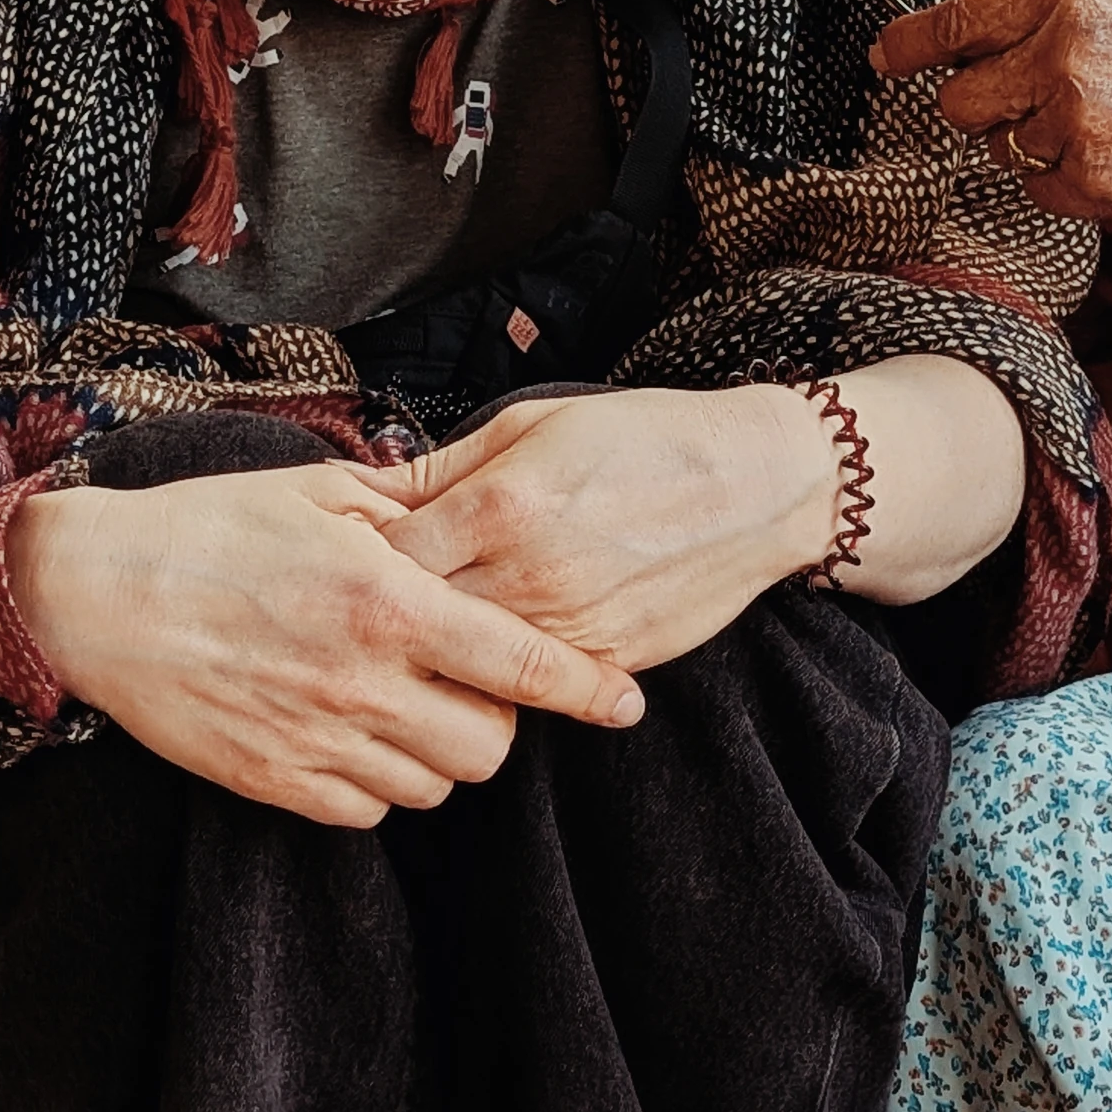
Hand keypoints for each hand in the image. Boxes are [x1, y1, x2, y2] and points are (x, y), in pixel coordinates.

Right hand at [2, 460, 642, 827]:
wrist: (98, 595)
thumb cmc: (212, 527)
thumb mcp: (321, 490)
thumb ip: (412, 506)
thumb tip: (481, 501)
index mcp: (388, 602)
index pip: (522, 665)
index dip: (588, 690)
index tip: (626, 702)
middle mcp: (363, 682)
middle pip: (492, 745)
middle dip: (499, 718)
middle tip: (472, 680)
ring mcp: (318, 742)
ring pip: (434, 785)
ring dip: (438, 750)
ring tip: (405, 699)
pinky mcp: (275, 783)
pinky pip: (368, 811)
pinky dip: (378, 782)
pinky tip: (354, 730)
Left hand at [388, 382, 831, 669]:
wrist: (754, 484)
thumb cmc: (642, 438)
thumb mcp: (533, 424)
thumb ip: (447, 466)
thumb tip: (370, 491)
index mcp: (500, 506)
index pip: (388, 560)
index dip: (363, 563)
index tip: (356, 560)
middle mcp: (527, 575)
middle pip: (418, 625)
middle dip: (391, 620)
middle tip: (374, 611)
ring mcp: (568, 628)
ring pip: (469, 668)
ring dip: (446, 656)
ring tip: (431, 635)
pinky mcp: (605, 661)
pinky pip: (532, 688)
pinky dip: (507, 676)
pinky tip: (499, 652)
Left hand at [873, 0, 1111, 245]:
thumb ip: (1041, 16)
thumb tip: (968, 44)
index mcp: (1063, 0)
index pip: (957, 23)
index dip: (910, 44)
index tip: (885, 57)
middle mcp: (1059, 58)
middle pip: (959, 100)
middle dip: (976, 104)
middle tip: (1018, 99)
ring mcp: (1074, 122)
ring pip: (1001, 146)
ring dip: (1031, 140)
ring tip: (1096, 119)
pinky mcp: (1090, 178)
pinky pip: (1037, 186)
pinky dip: (1061, 179)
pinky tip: (1108, 152)